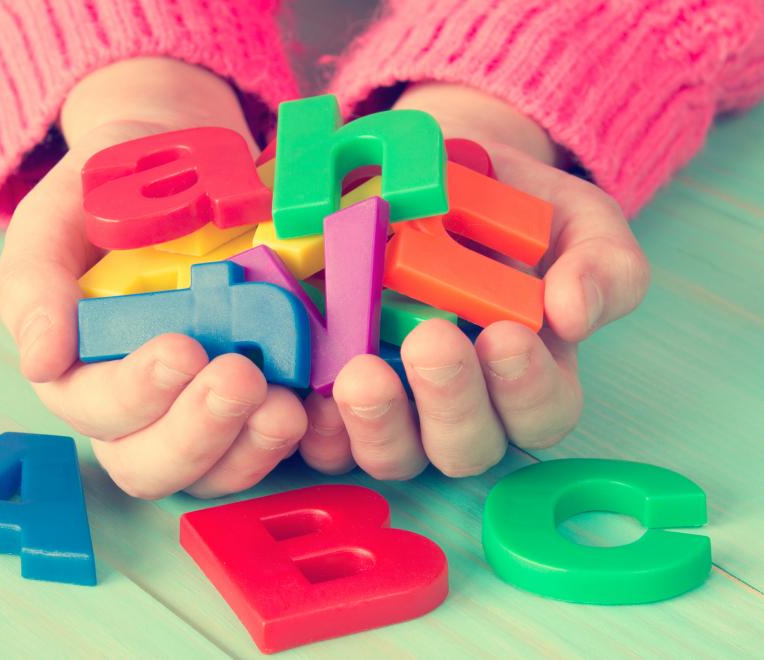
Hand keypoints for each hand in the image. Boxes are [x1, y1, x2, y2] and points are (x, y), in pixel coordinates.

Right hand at [0, 58, 306, 498]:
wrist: (179, 156)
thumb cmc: (108, 193)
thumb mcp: (57, 220)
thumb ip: (34, 286)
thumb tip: (39, 363)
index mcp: (86, 374)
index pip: (100, 411)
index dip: (138, 394)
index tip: (181, 349)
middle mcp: (147, 408)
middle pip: (156, 463)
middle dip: (200, 432)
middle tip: (240, 378)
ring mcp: (210, 410)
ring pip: (220, 470)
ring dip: (253, 447)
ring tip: (285, 406)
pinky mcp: (268, 397)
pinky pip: (283, 442)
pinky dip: (308, 437)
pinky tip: (324, 406)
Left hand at [298, 83, 650, 479]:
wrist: (436, 174)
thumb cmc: (513, 207)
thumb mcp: (578, 221)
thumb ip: (602, 266)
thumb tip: (576, 314)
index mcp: (527, 378)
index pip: (539, 413)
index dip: (526, 388)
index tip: (508, 334)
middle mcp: (459, 407)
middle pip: (463, 447)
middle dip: (449, 404)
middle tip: (432, 341)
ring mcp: (396, 408)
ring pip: (394, 455)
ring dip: (377, 425)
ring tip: (362, 372)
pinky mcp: (335, 396)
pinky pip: (326, 439)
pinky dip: (318, 428)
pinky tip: (310, 394)